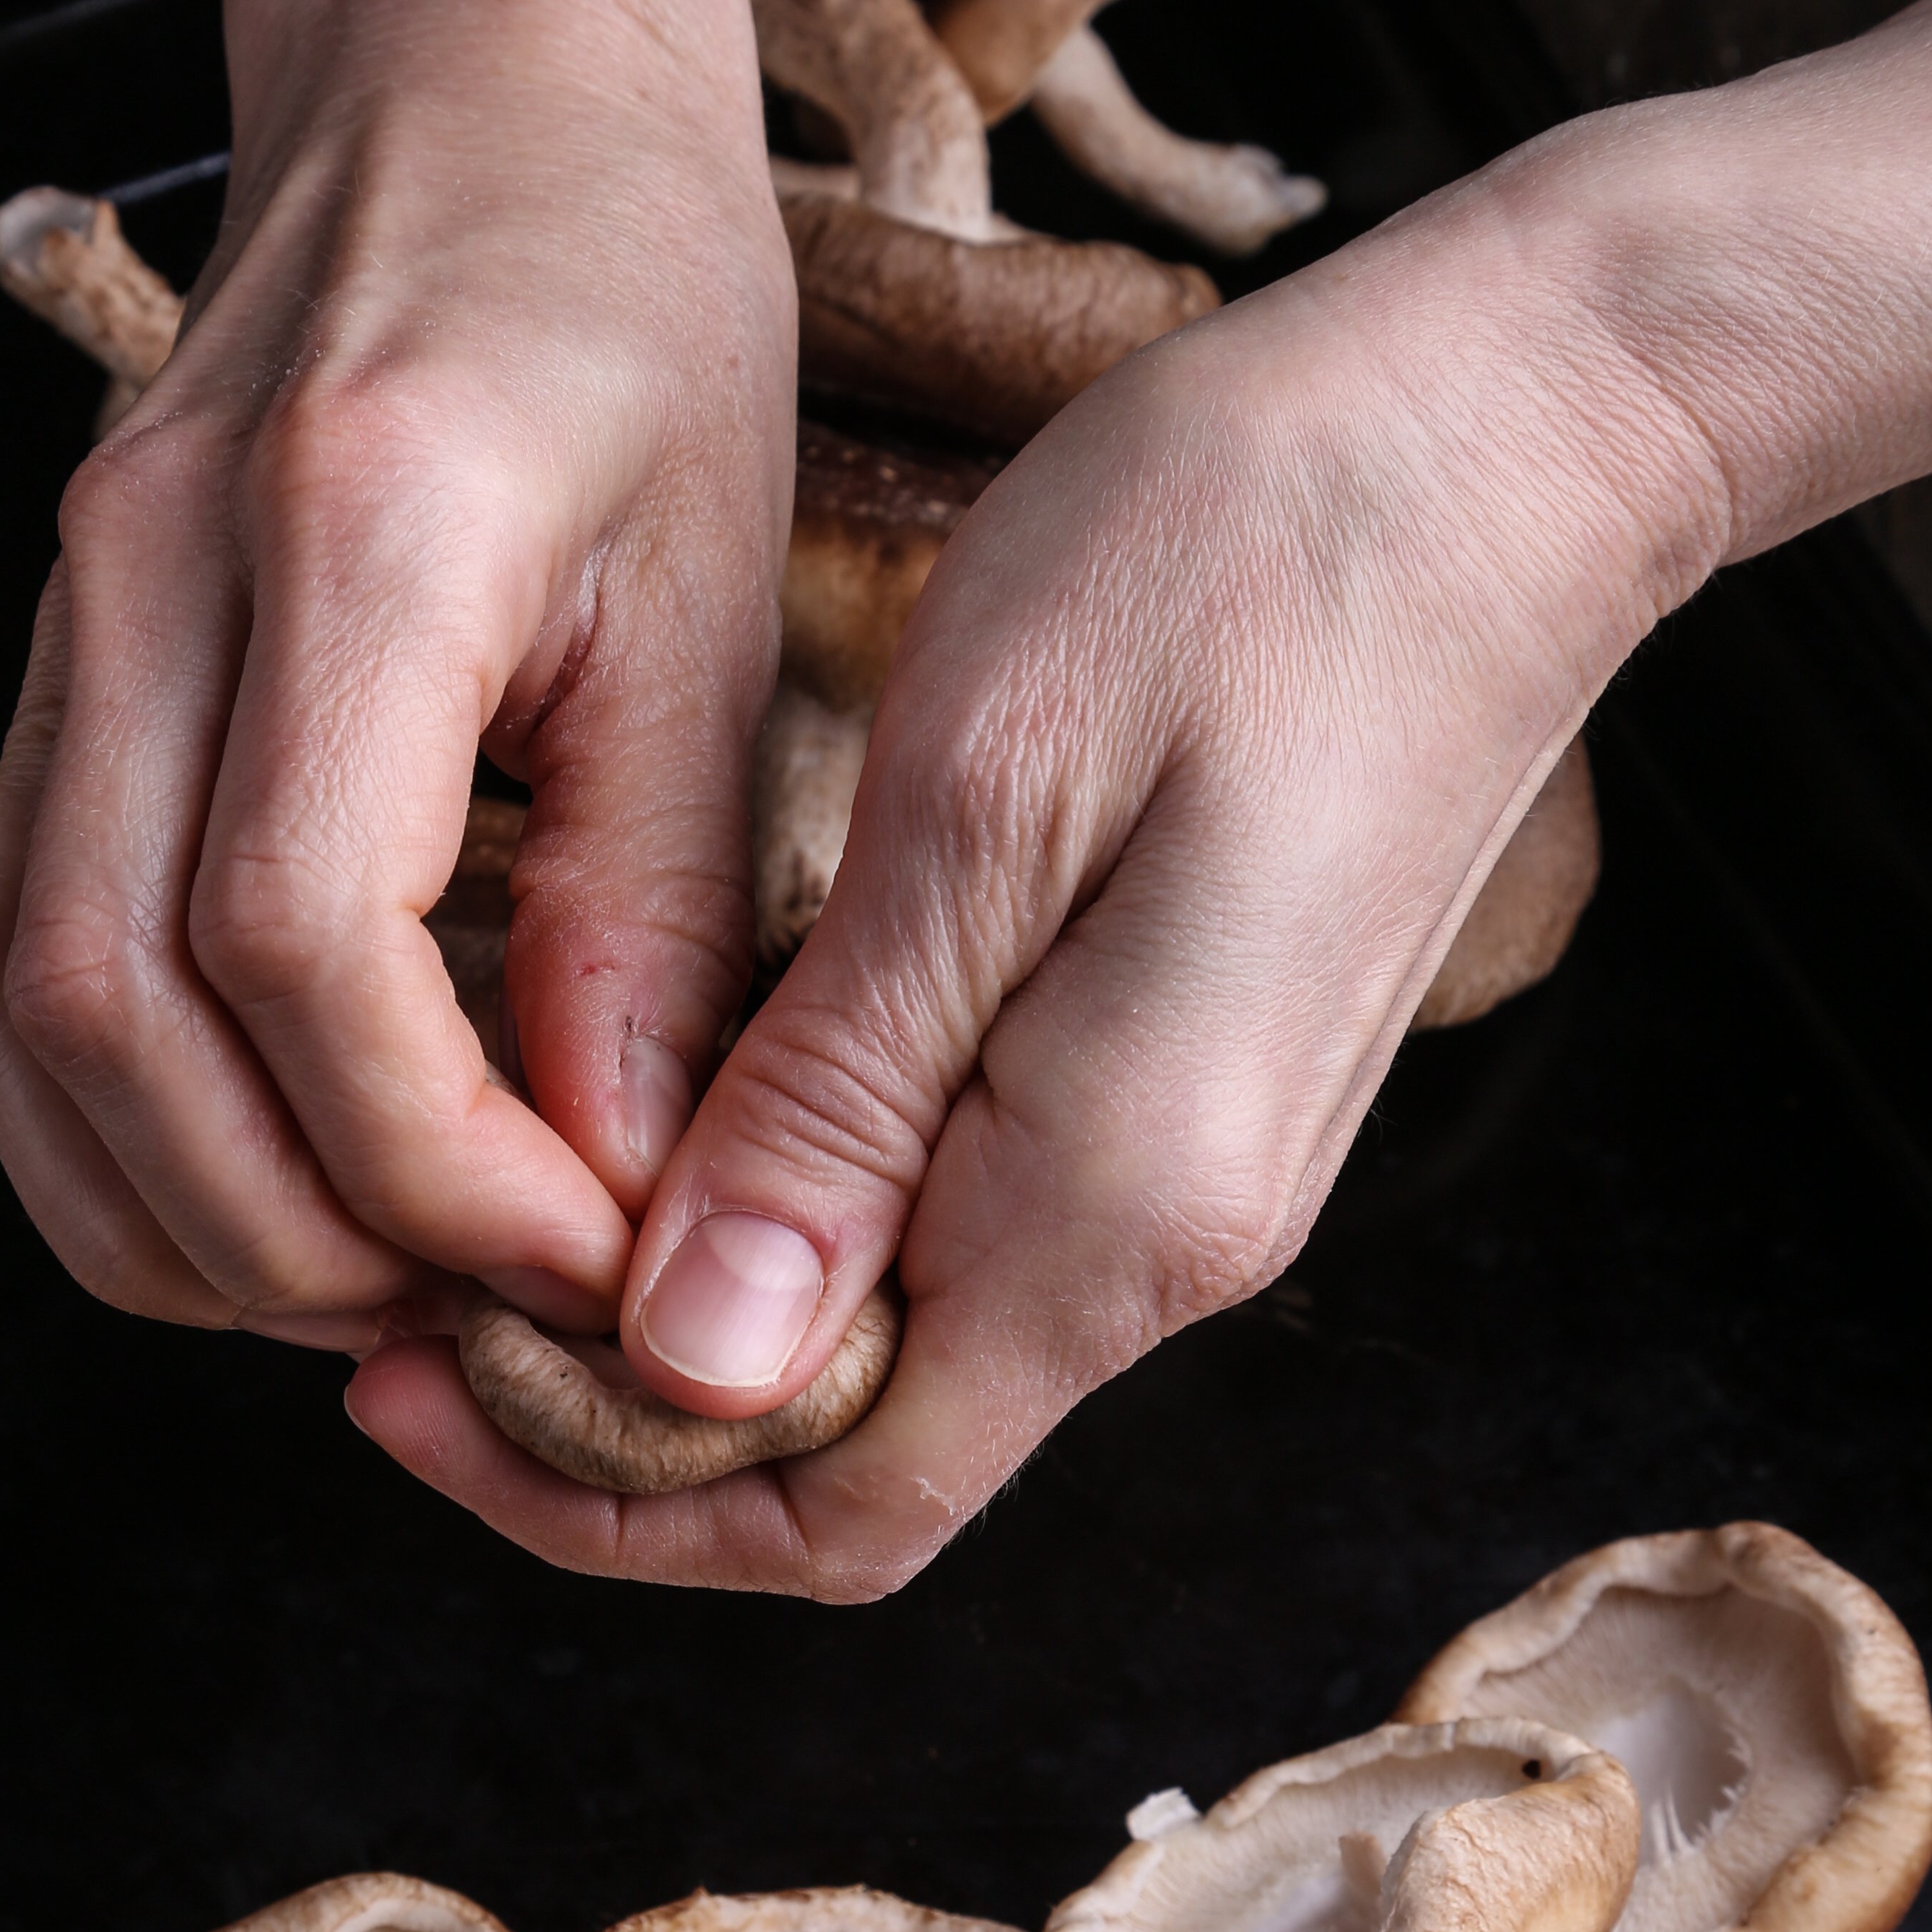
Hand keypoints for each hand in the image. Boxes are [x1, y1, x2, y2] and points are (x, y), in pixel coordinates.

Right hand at [0, 0, 784, 1350]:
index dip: (439, 1164)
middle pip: (114, 1022)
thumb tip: (627, 1206)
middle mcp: (141, 585)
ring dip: (190, 1220)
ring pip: (14, 1031)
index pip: (298, 939)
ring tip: (389, 1279)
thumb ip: (662, 913)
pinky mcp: (36, 704)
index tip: (587, 1254)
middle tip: (491, 1309)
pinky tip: (280, 1181)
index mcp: (346, 526)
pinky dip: (118, 1139)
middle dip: (308, 1235)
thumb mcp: (718, 599)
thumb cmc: (631, 307)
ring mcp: (52, 643)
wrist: (464, 86)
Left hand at [355, 0, 1931, 1590]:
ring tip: (493, 1210)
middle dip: (610, 1429)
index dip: (598, 1490)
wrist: (1535, 427)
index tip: (406, 1373)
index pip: (834, 1504)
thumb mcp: (986, 799)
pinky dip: (787, 1232)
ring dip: (687, 1331)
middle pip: (853, 1464)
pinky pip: (954, 1243)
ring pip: (894, 1363)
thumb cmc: (1254, 546)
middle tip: (396, 1305)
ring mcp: (1190, 1179)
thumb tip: (689, 1365)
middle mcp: (1166, 1250)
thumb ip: (840, 1105)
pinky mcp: (1187, 1094)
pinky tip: (665, 1123)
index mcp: (1112, 1207)